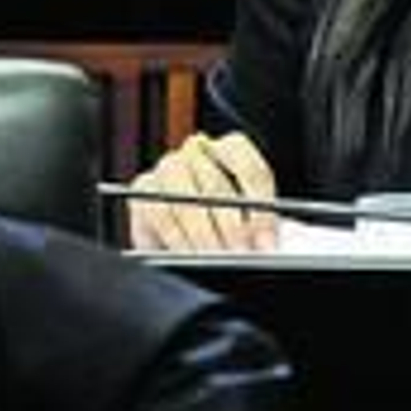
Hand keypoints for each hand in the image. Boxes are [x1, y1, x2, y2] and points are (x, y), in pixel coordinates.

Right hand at [127, 132, 278, 253]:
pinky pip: (159, 211)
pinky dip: (175, 236)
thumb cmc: (222, 228)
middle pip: (216, 185)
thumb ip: (257, 230)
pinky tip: (187, 255)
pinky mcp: (143, 188)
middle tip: (240, 257)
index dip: (260, 208)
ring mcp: (168, 167)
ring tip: (214, 261)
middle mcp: (198, 151)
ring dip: (201, 234)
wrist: (183, 237)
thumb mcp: (247, 225)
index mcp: (231, 149)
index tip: (267, 244)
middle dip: (231, 228)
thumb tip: (266, 249)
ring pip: (186, 198)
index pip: (249, 166)